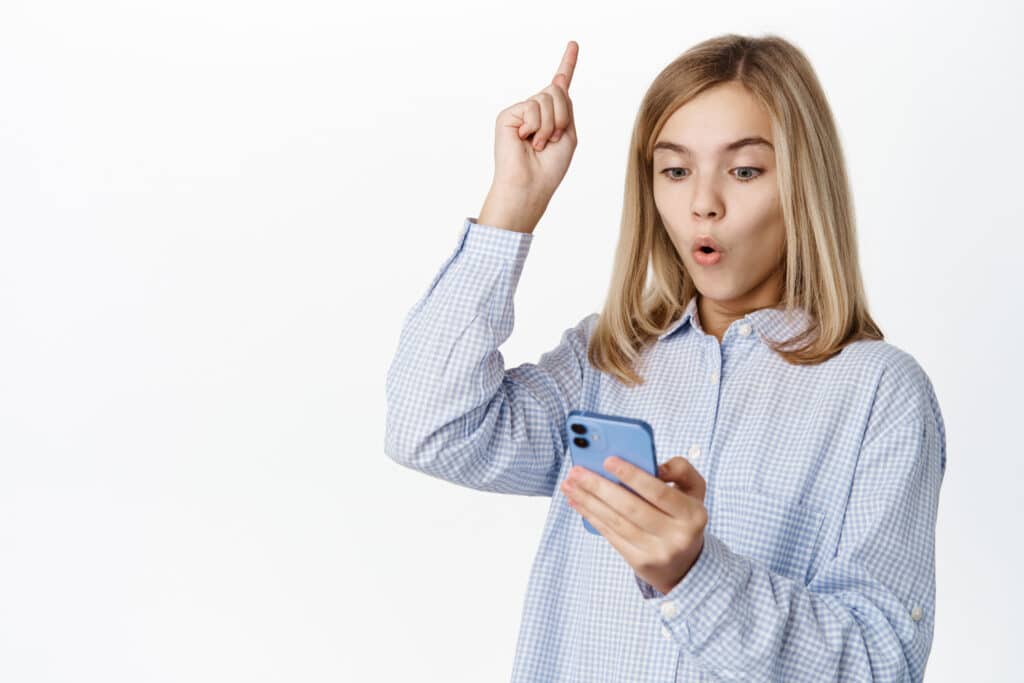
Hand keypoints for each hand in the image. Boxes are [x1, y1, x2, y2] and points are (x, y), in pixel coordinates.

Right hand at [480, 40, 579, 232]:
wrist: (530, 185)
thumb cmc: (550, 167)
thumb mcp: (567, 134)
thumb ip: (565, 106)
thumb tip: (557, 81)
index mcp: (551, 115)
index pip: (560, 85)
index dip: (567, 64)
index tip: (573, 44)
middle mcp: (535, 110)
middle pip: (558, 91)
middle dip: (563, 115)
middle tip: (553, 138)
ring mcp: (520, 112)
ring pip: (547, 98)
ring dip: (550, 124)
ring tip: (540, 143)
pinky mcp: (507, 115)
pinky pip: (532, 107)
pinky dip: (536, 126)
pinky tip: (526, 140)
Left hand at [560, 456, 707, 594]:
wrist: (686, 564)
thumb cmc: (683, 516)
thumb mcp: (693, 490)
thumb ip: (680, 469)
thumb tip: (654, 465)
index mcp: (692, 514)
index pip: (658, 491)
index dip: (632, 476)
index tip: (607, 460)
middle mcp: (677, 536)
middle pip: (631, 508)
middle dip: (599, 487)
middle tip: (577, 471)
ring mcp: (658, 552)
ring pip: (616, 522)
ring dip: (588, 501)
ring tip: (570, 485)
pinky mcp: (640, 562)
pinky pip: (611, 535)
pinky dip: (591, 516)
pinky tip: (577, 502)